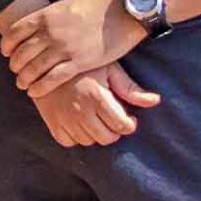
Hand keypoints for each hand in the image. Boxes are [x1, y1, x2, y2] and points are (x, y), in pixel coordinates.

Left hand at [0, 0, 144, 101]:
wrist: (123, 10)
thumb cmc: (96, 5)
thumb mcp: (64, 5)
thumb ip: (48, 17)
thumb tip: (36, 25)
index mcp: (45, 16)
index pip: (15, 32)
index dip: (7, 45)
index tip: (6, 53)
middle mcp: (50, 32)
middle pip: (22, 53)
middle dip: (15, 65)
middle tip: (15, 71)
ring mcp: (64, 48)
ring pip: (34, 67)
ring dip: (24, 78)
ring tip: (22, 84)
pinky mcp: (80, 61)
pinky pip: (53, 78)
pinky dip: (40, 86)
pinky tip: (35, 91)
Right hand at [32, 63, 159, 147]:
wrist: (44, 59)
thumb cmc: (83, 64)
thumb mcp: (109, 69)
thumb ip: (130, 89)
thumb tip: (155, 101)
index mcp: (96, 96)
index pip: (122, 126)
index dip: (129, 124)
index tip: (127, 116)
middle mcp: (80, 110)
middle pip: (106, 138)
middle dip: (113, 130)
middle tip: (110, 118)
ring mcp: (63, 118)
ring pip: (88, 141)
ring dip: (94, 133)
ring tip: (93, 117)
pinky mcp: (50, 121)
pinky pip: (68, 141)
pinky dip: (75, 136)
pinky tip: (78, 122)